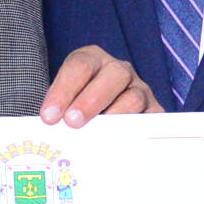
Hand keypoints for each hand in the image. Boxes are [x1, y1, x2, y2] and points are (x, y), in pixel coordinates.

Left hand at [36, 46, 160, 125]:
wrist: (100, 117)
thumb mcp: (66, 102)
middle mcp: (119, 70)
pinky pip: (151, 119)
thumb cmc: (77, 108)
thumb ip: (61, 111)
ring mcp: (139, 89)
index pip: (80, 66)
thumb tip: (54, 132)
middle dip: (91, 100)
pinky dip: (138, 131)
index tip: (49, 116)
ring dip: (114, 116)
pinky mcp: (153, 111)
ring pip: (133, 98)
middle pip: (113, 75)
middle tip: (73, 122)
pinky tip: (121, 143)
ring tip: (98, 136)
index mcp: (93, 60)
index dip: (64, 90)